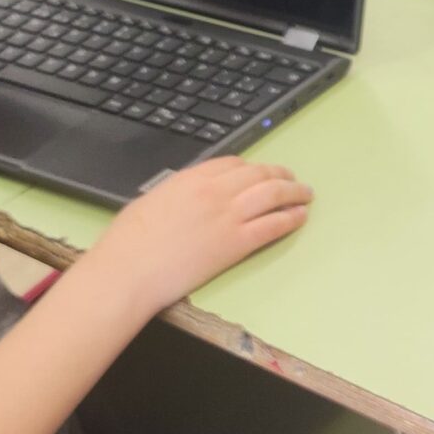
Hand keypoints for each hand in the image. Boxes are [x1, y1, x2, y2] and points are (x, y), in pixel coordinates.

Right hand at [82, 157, 310, 317]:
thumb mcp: (152, 202)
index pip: (232, 164)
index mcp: (190, 179)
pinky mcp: (237, 243)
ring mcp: (228, 216)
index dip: (251, 167)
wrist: (130, 270)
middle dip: (279, 175)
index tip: (259, 172)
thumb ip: (176, 195)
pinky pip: (272, 225)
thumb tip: (186, 200)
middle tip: (291, 180)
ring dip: (293, 192)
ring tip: (305, 194)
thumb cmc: (129, 242)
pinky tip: (300, 217)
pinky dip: (291, 218)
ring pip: (272, 195)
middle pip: (257, 175)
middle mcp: (214, 191)